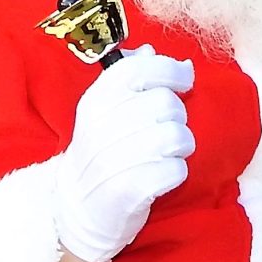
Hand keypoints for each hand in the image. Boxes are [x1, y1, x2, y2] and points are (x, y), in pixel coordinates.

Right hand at [53, 49, 195, 261]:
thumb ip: (129, 78)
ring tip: (166, 155)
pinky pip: (176, 170)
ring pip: (177, 136)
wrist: (77, 212)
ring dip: (181, 148)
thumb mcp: (105, 112)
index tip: (183, 80)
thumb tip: (151, 50)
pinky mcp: (127, 190)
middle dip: (178, 118)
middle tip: (166, 132)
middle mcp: (102, 125)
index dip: (171, 71)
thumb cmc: (101, 155)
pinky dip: (176, 174)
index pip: (141, 68)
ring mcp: (113, 158)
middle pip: (167, 103)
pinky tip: (161, 177)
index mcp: (96, 100)